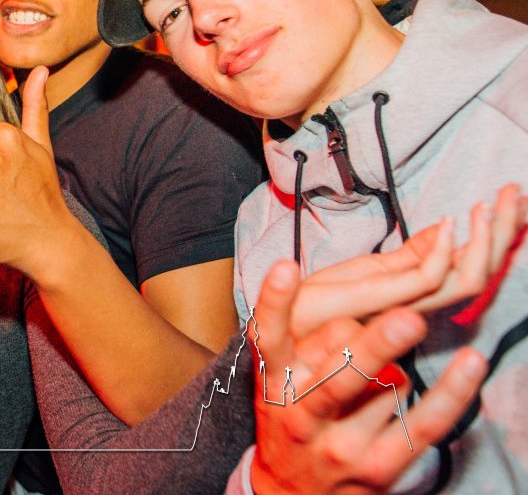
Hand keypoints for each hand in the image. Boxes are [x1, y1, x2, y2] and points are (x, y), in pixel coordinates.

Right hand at [249, 260, 487, 494]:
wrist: (290, 494)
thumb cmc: (289, 421)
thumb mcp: (276, 383)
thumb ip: (304, 344)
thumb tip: (357, 317)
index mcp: (273, 384)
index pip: (271, 338)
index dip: (277, 303)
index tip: (286, 267)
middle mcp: (301, 415)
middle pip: (341, 376)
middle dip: (376, 347)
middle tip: (408, 319)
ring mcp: (340, 444)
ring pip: (388, 387)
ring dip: (394, 372)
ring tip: (378, 379)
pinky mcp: (377, 467)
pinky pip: (423, 423)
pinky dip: (451, 392)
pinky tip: (469, 364)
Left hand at [292, 183, 526, 335]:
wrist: (279, 323)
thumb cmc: (319, 301)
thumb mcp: (370, 268)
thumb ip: (411, 254)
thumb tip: (449, 226)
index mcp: (419, 295)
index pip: (478, 267)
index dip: (500, 236)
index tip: (512, 199)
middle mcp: (419, 306)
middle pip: (482, 274)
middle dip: (502, 233)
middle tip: (513, 194)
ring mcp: (401, 306)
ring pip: (466, 279)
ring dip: (484, 240)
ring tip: (489, 205)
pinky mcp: (376, 301)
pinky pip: (425, 281)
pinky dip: (442, 251)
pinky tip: (450, 223)